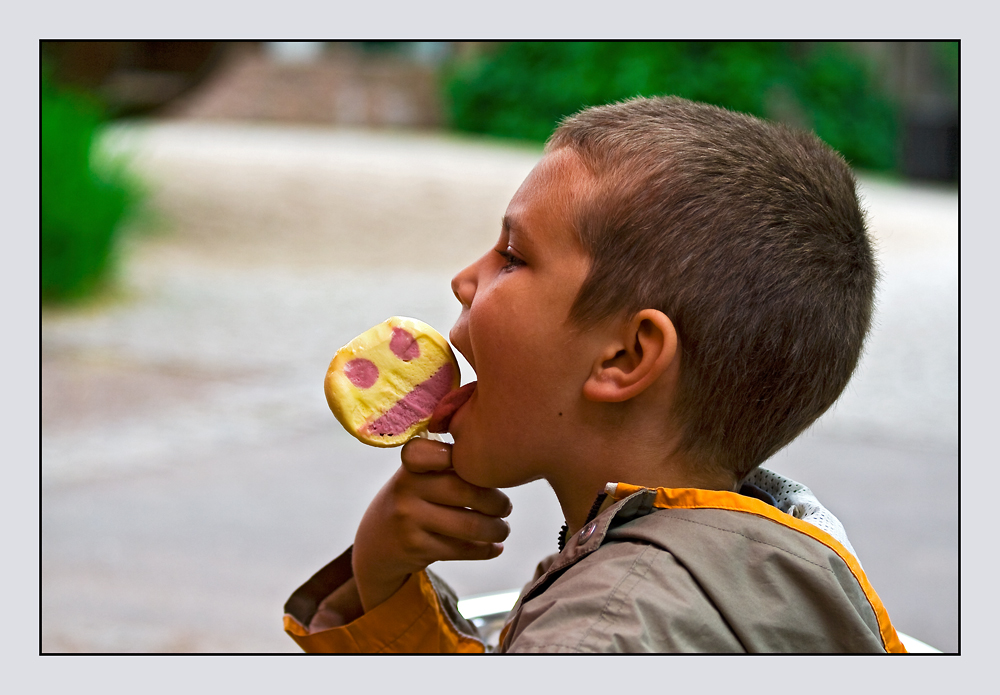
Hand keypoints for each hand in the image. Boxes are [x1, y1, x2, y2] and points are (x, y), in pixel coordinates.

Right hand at [352, 437, 512, 612]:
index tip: (490, 469)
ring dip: (495, 529)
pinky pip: (461, 549)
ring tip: (503, 529)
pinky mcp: (415, 548)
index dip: (470, 461)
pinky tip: (495, 547)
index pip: (443, 454)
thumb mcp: (417, 477)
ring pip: (468, 525)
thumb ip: (448, 467)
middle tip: (506, 507)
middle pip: (465, 491)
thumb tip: (501, 466)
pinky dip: (485, 549)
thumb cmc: (411, 501)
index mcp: (411, 464)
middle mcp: (407, 488)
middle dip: (496, 502)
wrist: (375, 543)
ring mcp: (409, 519)